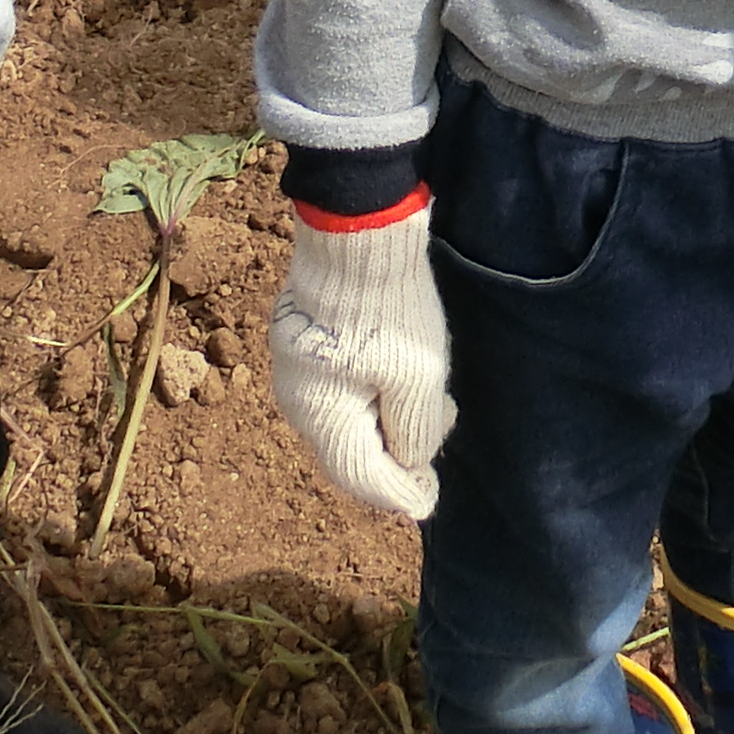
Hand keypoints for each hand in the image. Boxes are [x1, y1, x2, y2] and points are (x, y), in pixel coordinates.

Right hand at [268, 205, 453, 518]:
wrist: (355, 232)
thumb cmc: (387, 309)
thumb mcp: (417, 378)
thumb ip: (414, 433)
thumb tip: (412, 472)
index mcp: (321, 417)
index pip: (362, 477)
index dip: (399, 494)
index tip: (430, 502)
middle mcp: (298, 402)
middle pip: (351, 452)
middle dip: (396, 460)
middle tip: (436, 451)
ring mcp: (297, 371)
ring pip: (347, 421)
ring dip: (388, 426)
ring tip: (432, 409)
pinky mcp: (306, 344)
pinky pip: (341, 392)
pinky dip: (374, 399)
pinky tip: (404, 384)